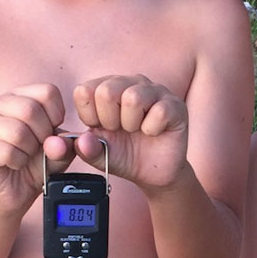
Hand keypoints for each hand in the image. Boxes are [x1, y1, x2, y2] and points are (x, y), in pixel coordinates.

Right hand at [0, 84, 66, 208]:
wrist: (14, 190)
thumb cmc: (35, 163)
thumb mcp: (59, 152)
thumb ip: (65, 145)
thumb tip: (57, 143)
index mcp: (19, 96)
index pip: (47, 91)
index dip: (57, 116)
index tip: (52, 132)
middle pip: (30, 109)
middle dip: (43, 134)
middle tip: (39, 147)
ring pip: (17, 132)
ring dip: (29, 150)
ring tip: (26, 155)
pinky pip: (7, 152)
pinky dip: (18, 162)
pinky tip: (15, 164)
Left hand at [71, 74, 189, 190]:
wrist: (154, 174)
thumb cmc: (126, 156)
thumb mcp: (100, 155)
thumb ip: (86, 149)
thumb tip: (81, 141)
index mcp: (107, 88)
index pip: (84, 91)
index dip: (89, 116)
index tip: (101, 128)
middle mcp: (130, 83)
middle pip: (107, 91)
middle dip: (109, 120)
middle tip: (121, 130)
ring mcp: (154, 91)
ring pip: (133, 98)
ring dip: (131, 124)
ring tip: (137, 130)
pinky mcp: (175, 105)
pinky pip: (159, 112)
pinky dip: (152, 130)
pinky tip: (154, 132)